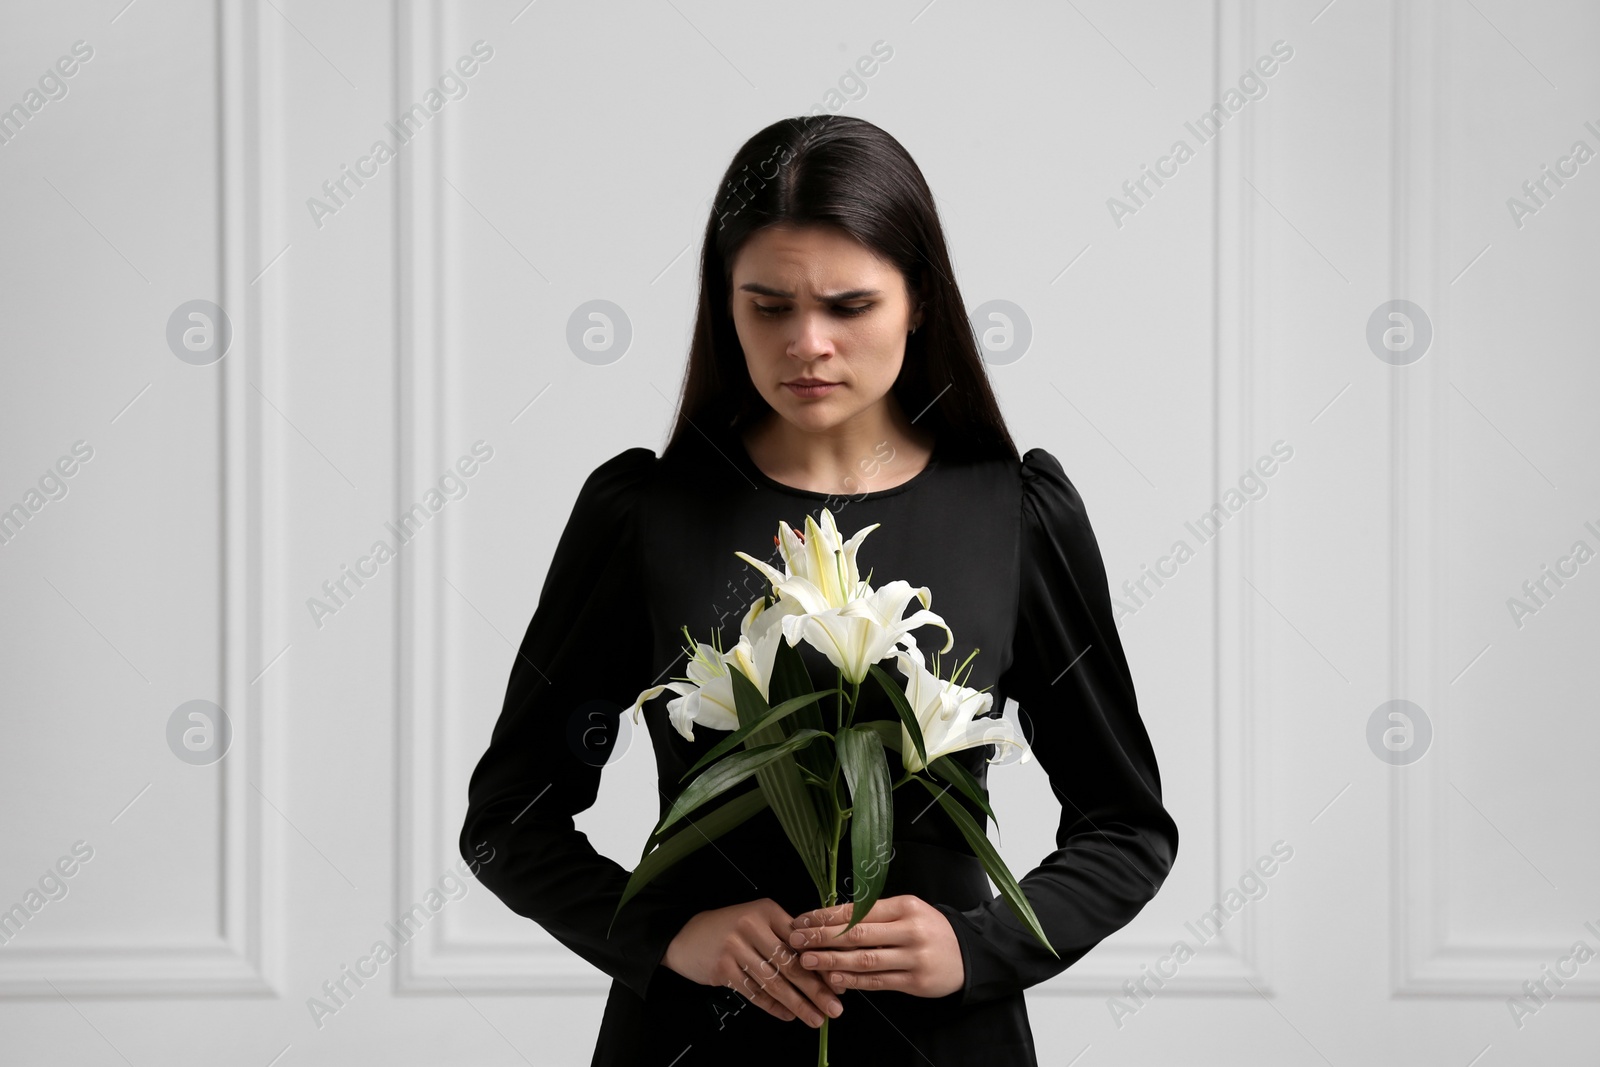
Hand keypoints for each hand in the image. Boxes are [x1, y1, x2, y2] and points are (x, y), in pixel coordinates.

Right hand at [661, 897, 844, 1028]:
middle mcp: (751, 926)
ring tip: (815, 1018)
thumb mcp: (757, 921)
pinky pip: (754, 992)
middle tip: (834, 1008)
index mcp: (767, 911)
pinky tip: (788, 1015)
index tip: (839, 983)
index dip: (821, 964)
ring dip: (798, 1004)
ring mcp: (735, 948)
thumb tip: (820, 966)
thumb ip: (784, 937)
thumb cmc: (729, 929)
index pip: (801, 941)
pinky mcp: (723, 969)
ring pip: (774, 982)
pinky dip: (773, 1007)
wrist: (686, 936)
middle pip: (791, 964)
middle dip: (816, 990)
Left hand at [788, 894, 964, 997]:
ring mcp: (913, 957)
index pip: (857, 910)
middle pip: (857, 933)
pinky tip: (833, 979)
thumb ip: (876, 914)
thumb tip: (832, 918)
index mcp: (905, 906)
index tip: (802, 919)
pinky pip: (877, 981)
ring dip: (831, 960)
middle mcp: (909, 929)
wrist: (968, 955)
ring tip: (806, 960)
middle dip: (821, 936)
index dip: (826, 915)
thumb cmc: (930, 930)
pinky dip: (853, 980)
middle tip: (795, 939)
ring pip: (864, 959)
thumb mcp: (908, 911)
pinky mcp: (915, 981)